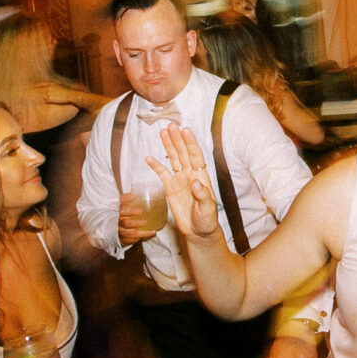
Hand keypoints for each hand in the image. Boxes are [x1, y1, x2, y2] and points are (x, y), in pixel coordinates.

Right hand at [116, 191, 157, 245]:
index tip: (140, 211)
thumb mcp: (119, 205)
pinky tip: (146, 236)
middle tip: (145, 222)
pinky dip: (139, 239)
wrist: (109, 226)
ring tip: (152, 232)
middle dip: (137, 223)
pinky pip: (131, 241)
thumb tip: (133, 195)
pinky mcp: (121, 240)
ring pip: (131, 234)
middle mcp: (117, 223)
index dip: (131, 211)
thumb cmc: (117, 214)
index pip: (123, 211)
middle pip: (127, 223)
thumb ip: (125, 199)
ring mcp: (119, 232)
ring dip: (142, 233)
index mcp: (117, 213)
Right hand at [146, 125, 221, 240]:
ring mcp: (180, 180)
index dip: (190, 143)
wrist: (198, 231)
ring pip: (173, 158)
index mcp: (201, 176)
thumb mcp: (208, 210)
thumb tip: (196, 182)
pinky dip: (156, 166)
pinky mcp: (170, 188)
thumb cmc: (207, 220)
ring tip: (162, 132)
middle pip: (183, 153)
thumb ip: (203, 196)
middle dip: (177, 139)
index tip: (185, 131)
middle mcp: (190, 174)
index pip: (195, 156)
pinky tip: (149, 158)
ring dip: (168, 145)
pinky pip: (162, 174)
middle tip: (171, 125)